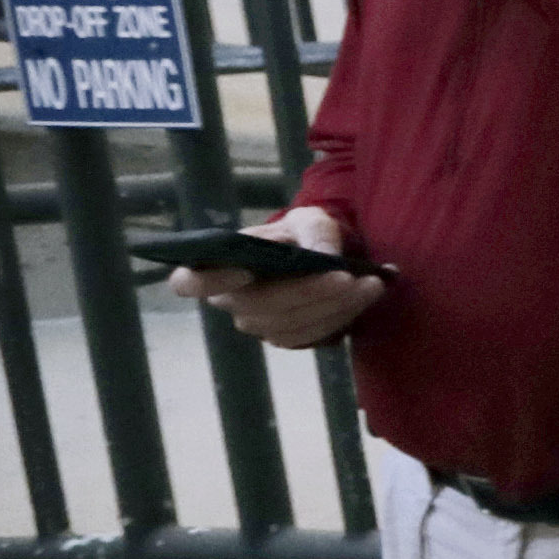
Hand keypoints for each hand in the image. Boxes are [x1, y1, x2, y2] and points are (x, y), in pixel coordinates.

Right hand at [170, 207, 384, 350]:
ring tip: (370, 283)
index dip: (208, 281)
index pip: (188, 282)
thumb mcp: (310, 219)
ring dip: (334, 306)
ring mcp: (259, 324)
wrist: (324, 254)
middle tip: (347, 276)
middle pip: (258, 307)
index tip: (244, 269)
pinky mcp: (287, 338)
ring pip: (290, 325)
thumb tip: (321, 257)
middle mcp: (232, 301)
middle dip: (306, 292)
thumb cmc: (301, 234)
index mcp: (220, 267)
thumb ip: (314, 231)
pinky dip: (343, 316)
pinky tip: (366, 295)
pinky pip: (311, 336)